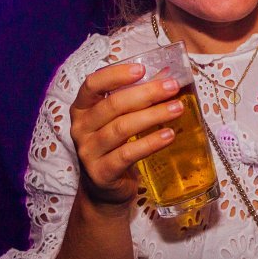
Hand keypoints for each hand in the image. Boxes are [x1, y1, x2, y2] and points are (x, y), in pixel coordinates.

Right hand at [69, 62, 185, 209]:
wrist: (105, 189)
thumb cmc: (115, 146)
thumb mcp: (119, 120)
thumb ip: (137, 98)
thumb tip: (167, 76)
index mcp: (82, 108)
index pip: (92, 84)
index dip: (116, 75)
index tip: (142, 69)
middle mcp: (80, 128)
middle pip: (112, 105)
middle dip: (146, 93)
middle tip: (172, 87)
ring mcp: (88, 151)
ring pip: (121, 128)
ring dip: (152, 116)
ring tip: (177, 109)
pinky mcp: (100, 173)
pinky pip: (127, 154)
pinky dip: (150, 143)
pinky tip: (169, 135)